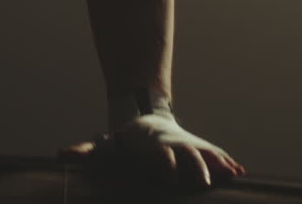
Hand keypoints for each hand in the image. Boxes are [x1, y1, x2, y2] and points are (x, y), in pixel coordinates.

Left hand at [58, 115, 244, 190]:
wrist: (146, 119)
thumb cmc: (124, 140)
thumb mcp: (105, 143)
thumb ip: (85, 151)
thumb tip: (61, 155)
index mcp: (154, 147)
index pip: (160, 155)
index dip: (164, 163)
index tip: (168, 174)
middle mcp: (174, 145)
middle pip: (188, 154)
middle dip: (197, 166)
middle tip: (205, 183)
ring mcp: (189, 146)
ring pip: (206, 153)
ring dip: (219, 163)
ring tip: (233, 174)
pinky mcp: (199, 149)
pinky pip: (216, 154)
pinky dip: (227, 162)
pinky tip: (240, 172)